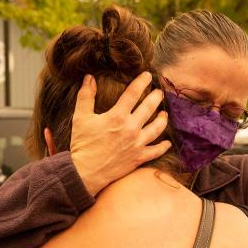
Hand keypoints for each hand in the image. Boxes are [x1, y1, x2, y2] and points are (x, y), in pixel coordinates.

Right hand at [70, 73, 170, 195]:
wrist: (85, 172)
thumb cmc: (82, 144)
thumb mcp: (80, 117)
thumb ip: (85, 96)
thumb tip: (89, 77)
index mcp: (117, 116)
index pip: (133, 93)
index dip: (141, 82)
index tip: (148, 75)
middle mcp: (130, 128)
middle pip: (149, 108)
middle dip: (156, 97)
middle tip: (159, 92)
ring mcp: (137, 144)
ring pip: (157, 128)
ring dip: (162, 119)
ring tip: (164, 113)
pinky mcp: (138, 158)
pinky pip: (155, 151)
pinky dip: (163, 147)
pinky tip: (167, 143)